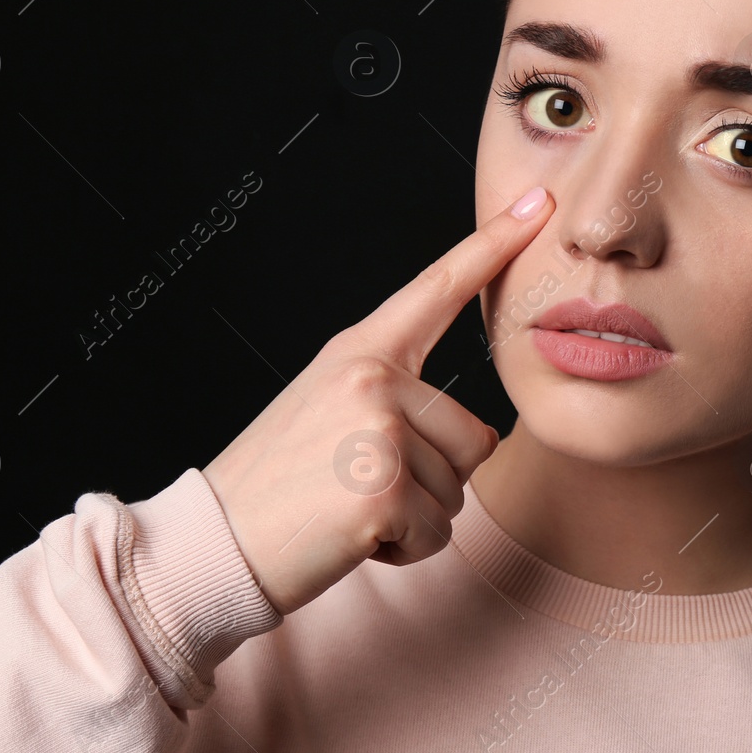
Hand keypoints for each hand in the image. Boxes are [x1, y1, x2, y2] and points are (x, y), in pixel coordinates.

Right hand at [203, 186, 552, 614]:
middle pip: (472, 438)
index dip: (493, 245)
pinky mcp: (382, 487)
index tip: (539, 203)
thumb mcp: (328, 409)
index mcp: (359, 351)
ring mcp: (378, 428)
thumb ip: (395, 398)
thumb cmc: (276, 486)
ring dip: (413, 517)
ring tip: (347, 507)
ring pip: (456, 489)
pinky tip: (349, 535)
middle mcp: (373, 377)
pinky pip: (436, 532)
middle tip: (353, 484)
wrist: (212, 542)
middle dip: (429, 481)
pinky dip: (403, 549)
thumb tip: (478, 436)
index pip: (437, 288)